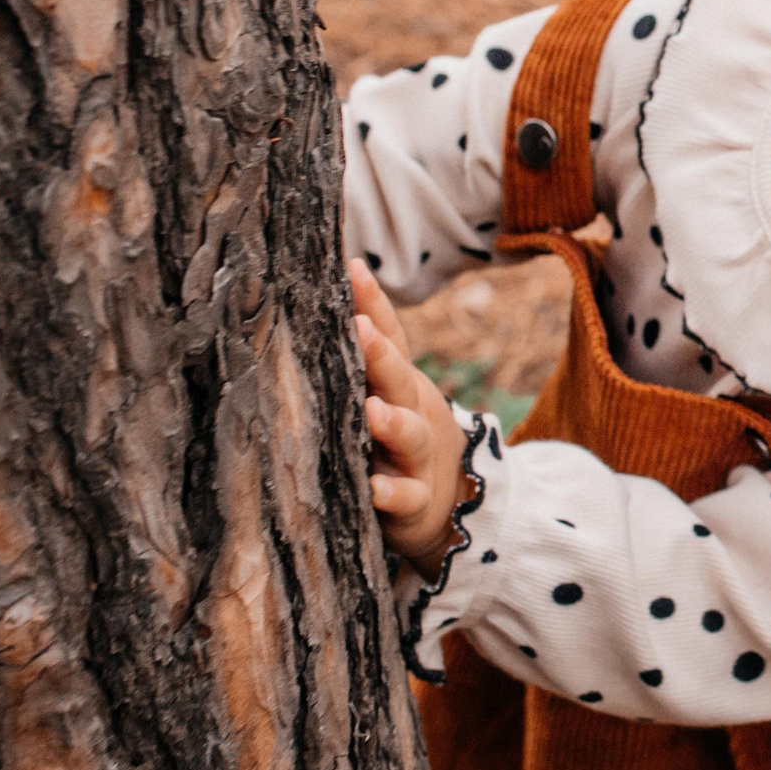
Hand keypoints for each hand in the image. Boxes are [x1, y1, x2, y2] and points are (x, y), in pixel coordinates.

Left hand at [350, 258, 468, 573]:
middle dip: (381, 355)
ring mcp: (417, 457)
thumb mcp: (386, 392)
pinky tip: (374, 488)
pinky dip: (392, 493)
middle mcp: (412, 411)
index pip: (390, 335)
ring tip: (373, 411)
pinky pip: (406, 497)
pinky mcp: (416, 502)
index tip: (352, 267)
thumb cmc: (399, 435)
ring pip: (408, 435)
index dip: (373, 303)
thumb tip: (318, 292)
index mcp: (400, 382)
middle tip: (361, 329)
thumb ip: (361, 355)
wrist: (452, 499)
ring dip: (392, 423)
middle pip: (398, 379)